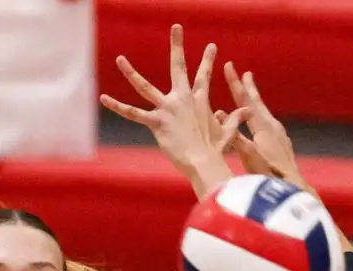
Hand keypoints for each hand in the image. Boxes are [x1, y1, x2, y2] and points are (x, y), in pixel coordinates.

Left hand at [99, 25, 247, 197]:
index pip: (204, 76)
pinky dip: (118, 106)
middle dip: (177, 46)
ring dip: (131, 73)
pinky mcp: (157, 122)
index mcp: (199, 101)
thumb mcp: (228, 132)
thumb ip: (235, 119)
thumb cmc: (215, 150)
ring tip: (120, 59)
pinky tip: (103, 98)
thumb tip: (249, 111)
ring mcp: (168, 109)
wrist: (205, 162)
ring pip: (145, 87)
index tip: (211, 46)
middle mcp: (182, 99)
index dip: (208, 61)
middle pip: (178, 67)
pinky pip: (133, 113)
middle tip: (176, 27)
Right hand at [216, 65, 307, 191]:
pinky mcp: (283, 143)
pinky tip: (261, 121)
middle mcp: (273, 126)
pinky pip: (269, 122)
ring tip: (251, 92)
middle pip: (257, 102)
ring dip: (256, 100)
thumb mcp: (249, 155)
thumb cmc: (269, 173)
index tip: (229, 65)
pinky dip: (261, 115)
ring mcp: (280, 134)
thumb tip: (219, 113)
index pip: (245, 100)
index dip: (235, 83)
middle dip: (249, 87)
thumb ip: (235, 135)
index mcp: (263, 126)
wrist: (294, 186)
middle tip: (245, 73)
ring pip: (264, 112)